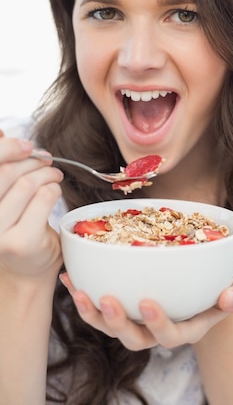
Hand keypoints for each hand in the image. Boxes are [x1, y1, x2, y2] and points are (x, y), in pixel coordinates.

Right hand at [0, 131, 63, 278]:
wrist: (26, 271)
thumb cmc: (15, 228)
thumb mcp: (3, 196)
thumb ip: (3, 170)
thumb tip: (2, 133)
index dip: (6, 148)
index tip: (25, 145)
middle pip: (6, 172)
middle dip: (32, 161)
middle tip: (46, 161)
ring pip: (27, 183)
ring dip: (47, 173)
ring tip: (54, 175)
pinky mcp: (19, 241)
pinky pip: (43, 198)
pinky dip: (54, 189)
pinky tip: (55, 190)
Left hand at [60, 270, 232, 350]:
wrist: (206, 283)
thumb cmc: (224, 286)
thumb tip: (231, 298)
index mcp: (185, 329)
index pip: (169, 335)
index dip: (156, 323)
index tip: (146, 302)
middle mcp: (156, 330)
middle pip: (133, 338)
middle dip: (117, 323)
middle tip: (106, 299)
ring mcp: (137, 320)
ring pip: (110, 327)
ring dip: (92, 313)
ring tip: (79, 291)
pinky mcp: (123, 306)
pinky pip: (98, 307)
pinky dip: (83, 293)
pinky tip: (70, 277)